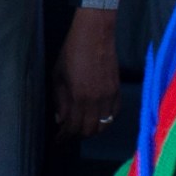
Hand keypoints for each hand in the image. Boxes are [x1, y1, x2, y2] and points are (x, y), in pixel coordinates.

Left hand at [52, 7, 119, 137]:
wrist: (95, 34)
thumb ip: (59, 99)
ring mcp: (109, 96)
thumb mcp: (58, 75)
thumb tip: (60, 119)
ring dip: (92, 130)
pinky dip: (106, 121)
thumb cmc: (72, 52)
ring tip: (81, 128)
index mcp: (79, 96)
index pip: (72, 127)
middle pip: (89, 130)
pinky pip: (114, 115)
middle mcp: (96, 100)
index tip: (58, 140)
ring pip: (104, 126)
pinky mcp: (118, 91)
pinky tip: (98, 118)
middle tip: (68, 134)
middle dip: (77, 135)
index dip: (64, 137)